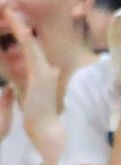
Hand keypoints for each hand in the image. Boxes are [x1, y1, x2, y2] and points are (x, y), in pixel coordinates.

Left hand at [2, 9, 57, 140]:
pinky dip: (21, 34)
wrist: (45, 127)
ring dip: (18, 24)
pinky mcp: (40, 72)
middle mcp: (47, 66)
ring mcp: (45, 68)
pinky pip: (29, 48)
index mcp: (42, 70)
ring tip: (9, 9)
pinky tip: (15, 22)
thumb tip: (5, 61)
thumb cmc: (35, 113)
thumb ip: (14, 73)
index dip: (19, 31)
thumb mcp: (21, 88)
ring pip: (28, 40)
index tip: (9, 16)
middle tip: (8, 8)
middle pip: (30, 39)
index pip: (29, 46)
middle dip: (19, 23)